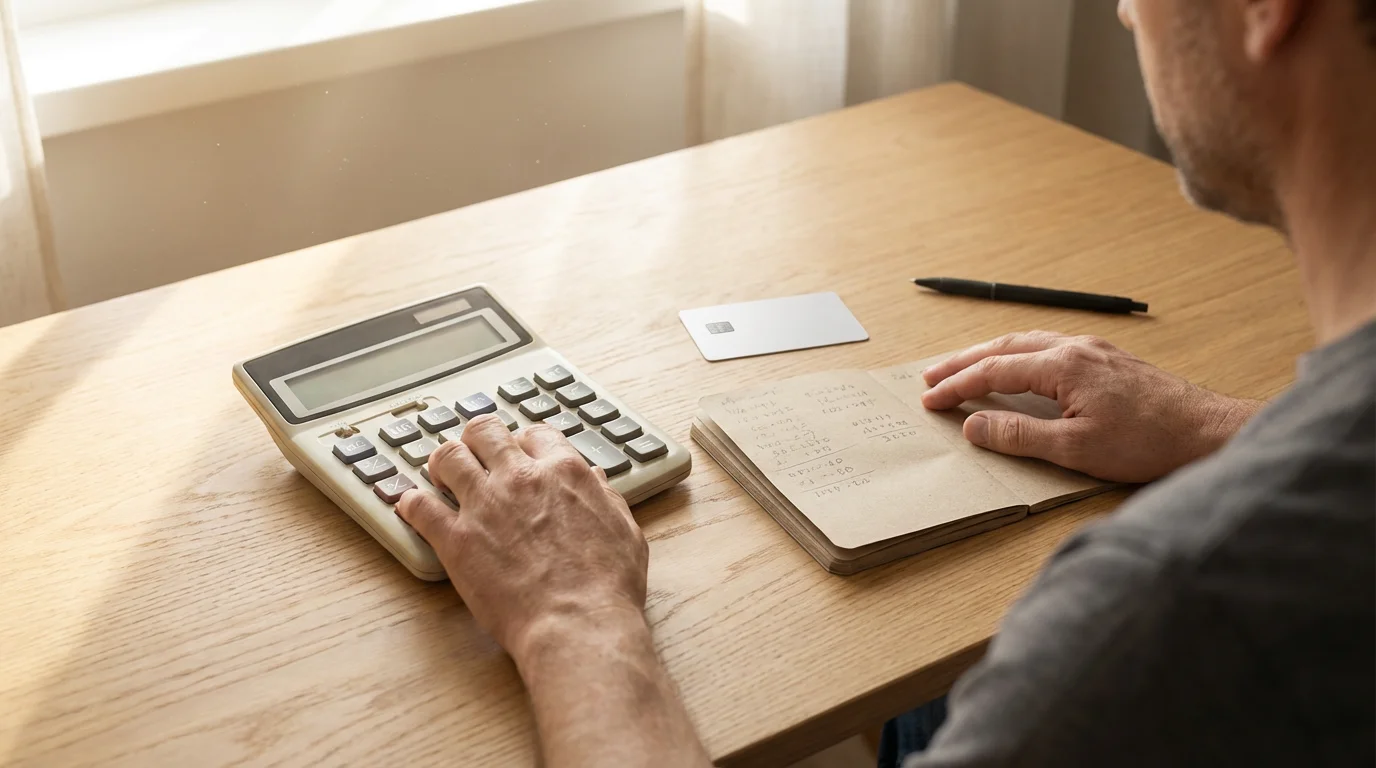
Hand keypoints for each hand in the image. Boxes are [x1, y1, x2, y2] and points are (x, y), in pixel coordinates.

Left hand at [396, 415, 648, 662]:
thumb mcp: (624, 531)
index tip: (520, 452)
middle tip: (474, 452)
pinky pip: (420, 507)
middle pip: (485, 432)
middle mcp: (521, 479)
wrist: (577, 623)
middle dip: (477, 438)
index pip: (536, 434)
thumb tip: (593, 480)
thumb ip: (605, 498)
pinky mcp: (456, 539)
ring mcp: (485, 506)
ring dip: (442, 462)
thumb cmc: (606, 586)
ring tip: (439, 473)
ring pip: (448, 457)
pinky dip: (412, 504)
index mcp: (564, 472)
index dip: (526, 442)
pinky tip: (411, 506)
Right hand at [920, 331, 1261, 482]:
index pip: (994, 370)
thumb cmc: (1148, 442)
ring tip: (963, 367)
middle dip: (963, 362)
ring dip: (990, 354)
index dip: (957, 386)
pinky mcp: (1108, 359)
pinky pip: (1049, 346)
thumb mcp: (1075, 449)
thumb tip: (974, 426)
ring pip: (1027, 341)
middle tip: (931, 377)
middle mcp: (1075, 347)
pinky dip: (1019, 353)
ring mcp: (1094, 349)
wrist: (1207, 432)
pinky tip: (1019, 365)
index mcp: (1063, 365)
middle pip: (1004, 346)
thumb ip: (1019, 435)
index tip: (930, 400)